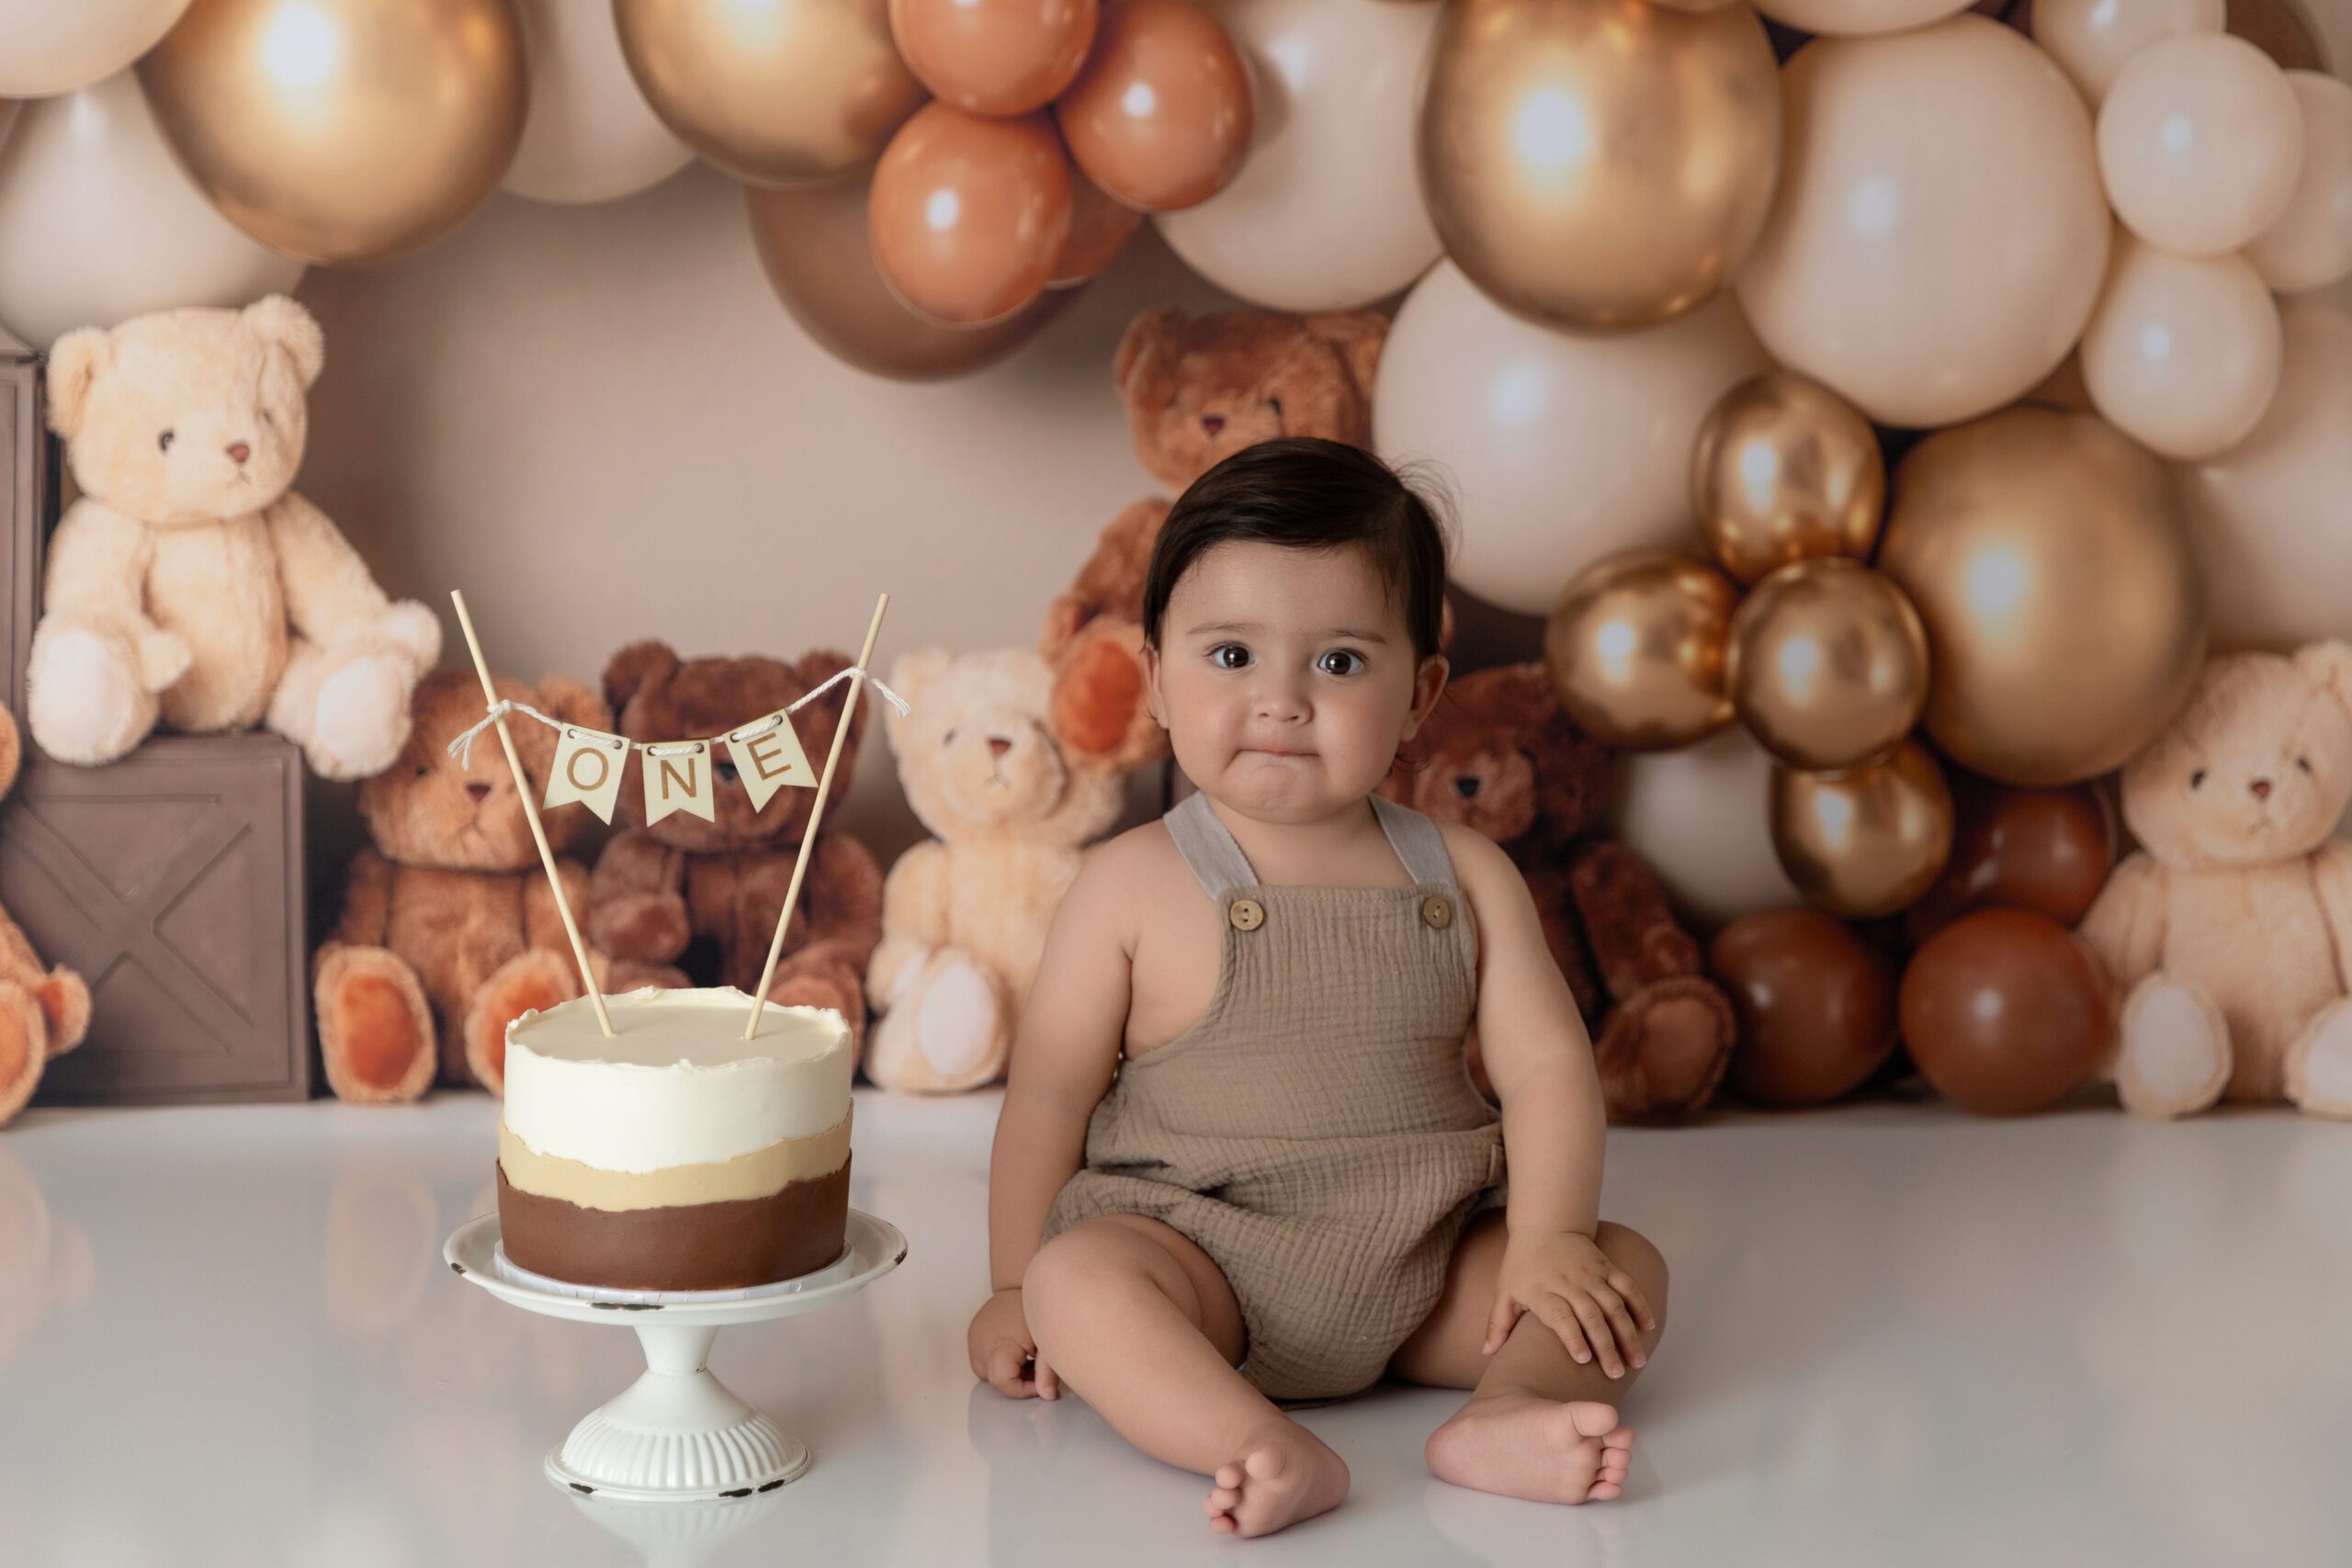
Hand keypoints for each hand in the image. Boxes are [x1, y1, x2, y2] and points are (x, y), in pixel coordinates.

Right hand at [968, 1287, 1059, 1400]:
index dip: (1021, 1388)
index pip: (1001, 1380)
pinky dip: (997, 1359)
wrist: (1024, 1280)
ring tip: (1024, 1357)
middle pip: (993, 1378)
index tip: (1037, 1379)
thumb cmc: (1037, 1310)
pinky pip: (982, 1357)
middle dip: (1014, 1380)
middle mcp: (980, 1341)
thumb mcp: (1047, 1343)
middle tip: (1034, 1367)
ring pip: (986, 1370)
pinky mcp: (973, 1332)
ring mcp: (974, 1336)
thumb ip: (1047, 1372)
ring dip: (1004, 1370)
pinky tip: (1014, 1349)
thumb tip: (1048, 1396)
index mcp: (999, 1342)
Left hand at [1485, 1229, 1655, 1378]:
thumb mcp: (1504, 1291)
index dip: (1572, 1336)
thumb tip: (1486, 1353)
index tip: (1583, 1359)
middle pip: (1591, 1315)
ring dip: (1627, 1334)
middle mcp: (1568, 1282)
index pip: (1560, 1315)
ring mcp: (1590, 1274)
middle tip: (1615, 1373)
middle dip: (1606, 1345)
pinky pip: (1627, 1286)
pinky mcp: (1606, 1266)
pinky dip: (1639, 1305)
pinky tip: (1648, 1328)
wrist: (1544, 1225)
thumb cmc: (1521, 1264)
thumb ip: (1497, 1323)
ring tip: (1637, 1361)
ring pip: (1614, 1304)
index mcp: (1541, 1291)